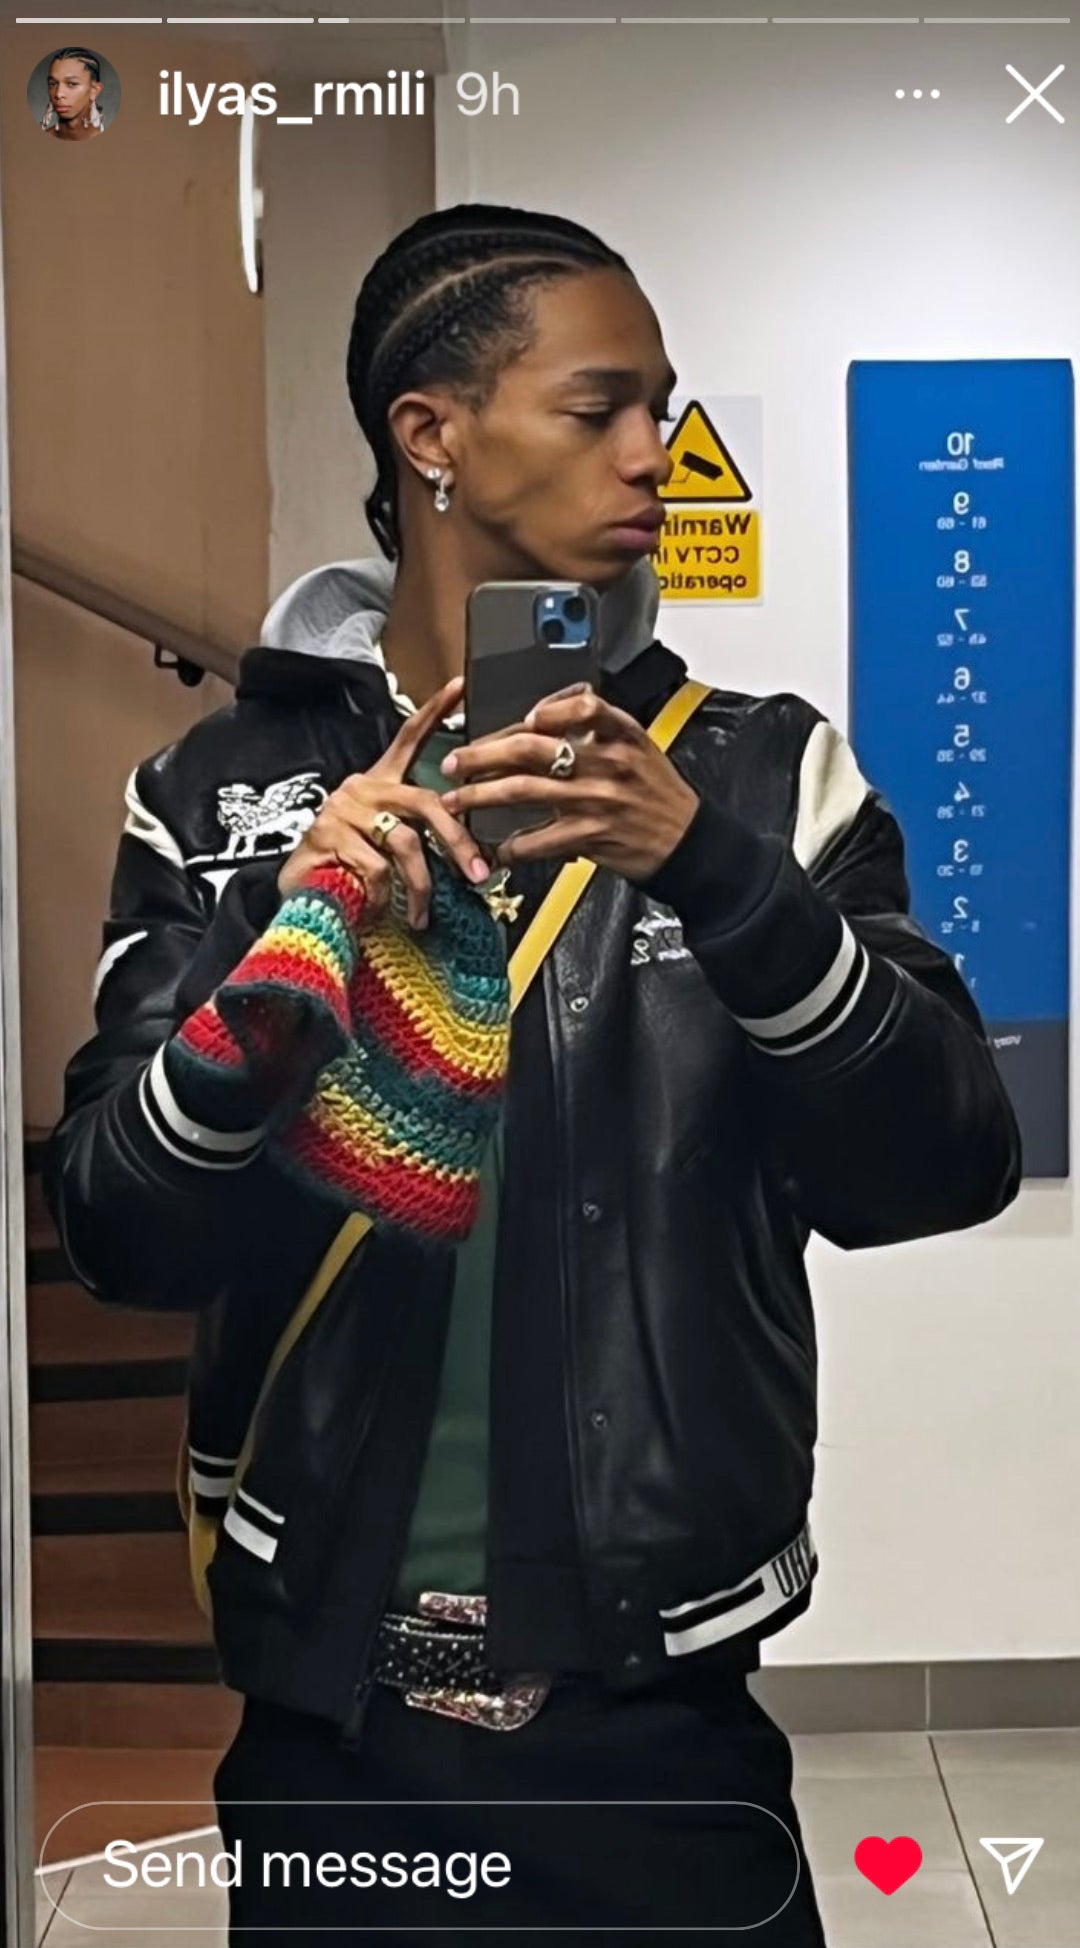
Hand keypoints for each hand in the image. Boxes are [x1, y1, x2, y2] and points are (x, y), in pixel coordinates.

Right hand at [277, 675, 490, 926]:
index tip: (461, 685)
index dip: (435, 711)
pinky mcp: (328, 834)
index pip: (409, 738)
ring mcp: (343, 809)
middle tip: (478, 873)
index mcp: (379, 784)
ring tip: (420, 915)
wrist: (297, 897)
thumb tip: (469, 855)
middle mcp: (362, 788)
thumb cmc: (348, 871)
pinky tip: (374, 907)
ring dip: (420, 886)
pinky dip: (383, 895)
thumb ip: (417, 838)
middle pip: (426, 801)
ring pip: (405, 843)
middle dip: (458, 841)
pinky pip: (376, 868)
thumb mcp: (386, 848)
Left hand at [440, 682, 700, 879]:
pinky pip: (539, 839)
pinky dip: (512, 845)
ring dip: (481, 797)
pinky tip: (497, 848)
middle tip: (456, 762)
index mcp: (622, 735)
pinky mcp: (592, 837)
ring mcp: (598, 800)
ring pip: (524, 791)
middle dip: (484, 754)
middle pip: (533, 749)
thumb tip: (544, 716)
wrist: (690, 842)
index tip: (522, 717)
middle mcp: (608, 763)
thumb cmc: (658, 795)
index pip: (584, 705)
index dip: (548, 709)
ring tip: (456, 802)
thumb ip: (598, 728)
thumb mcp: (640, 748)